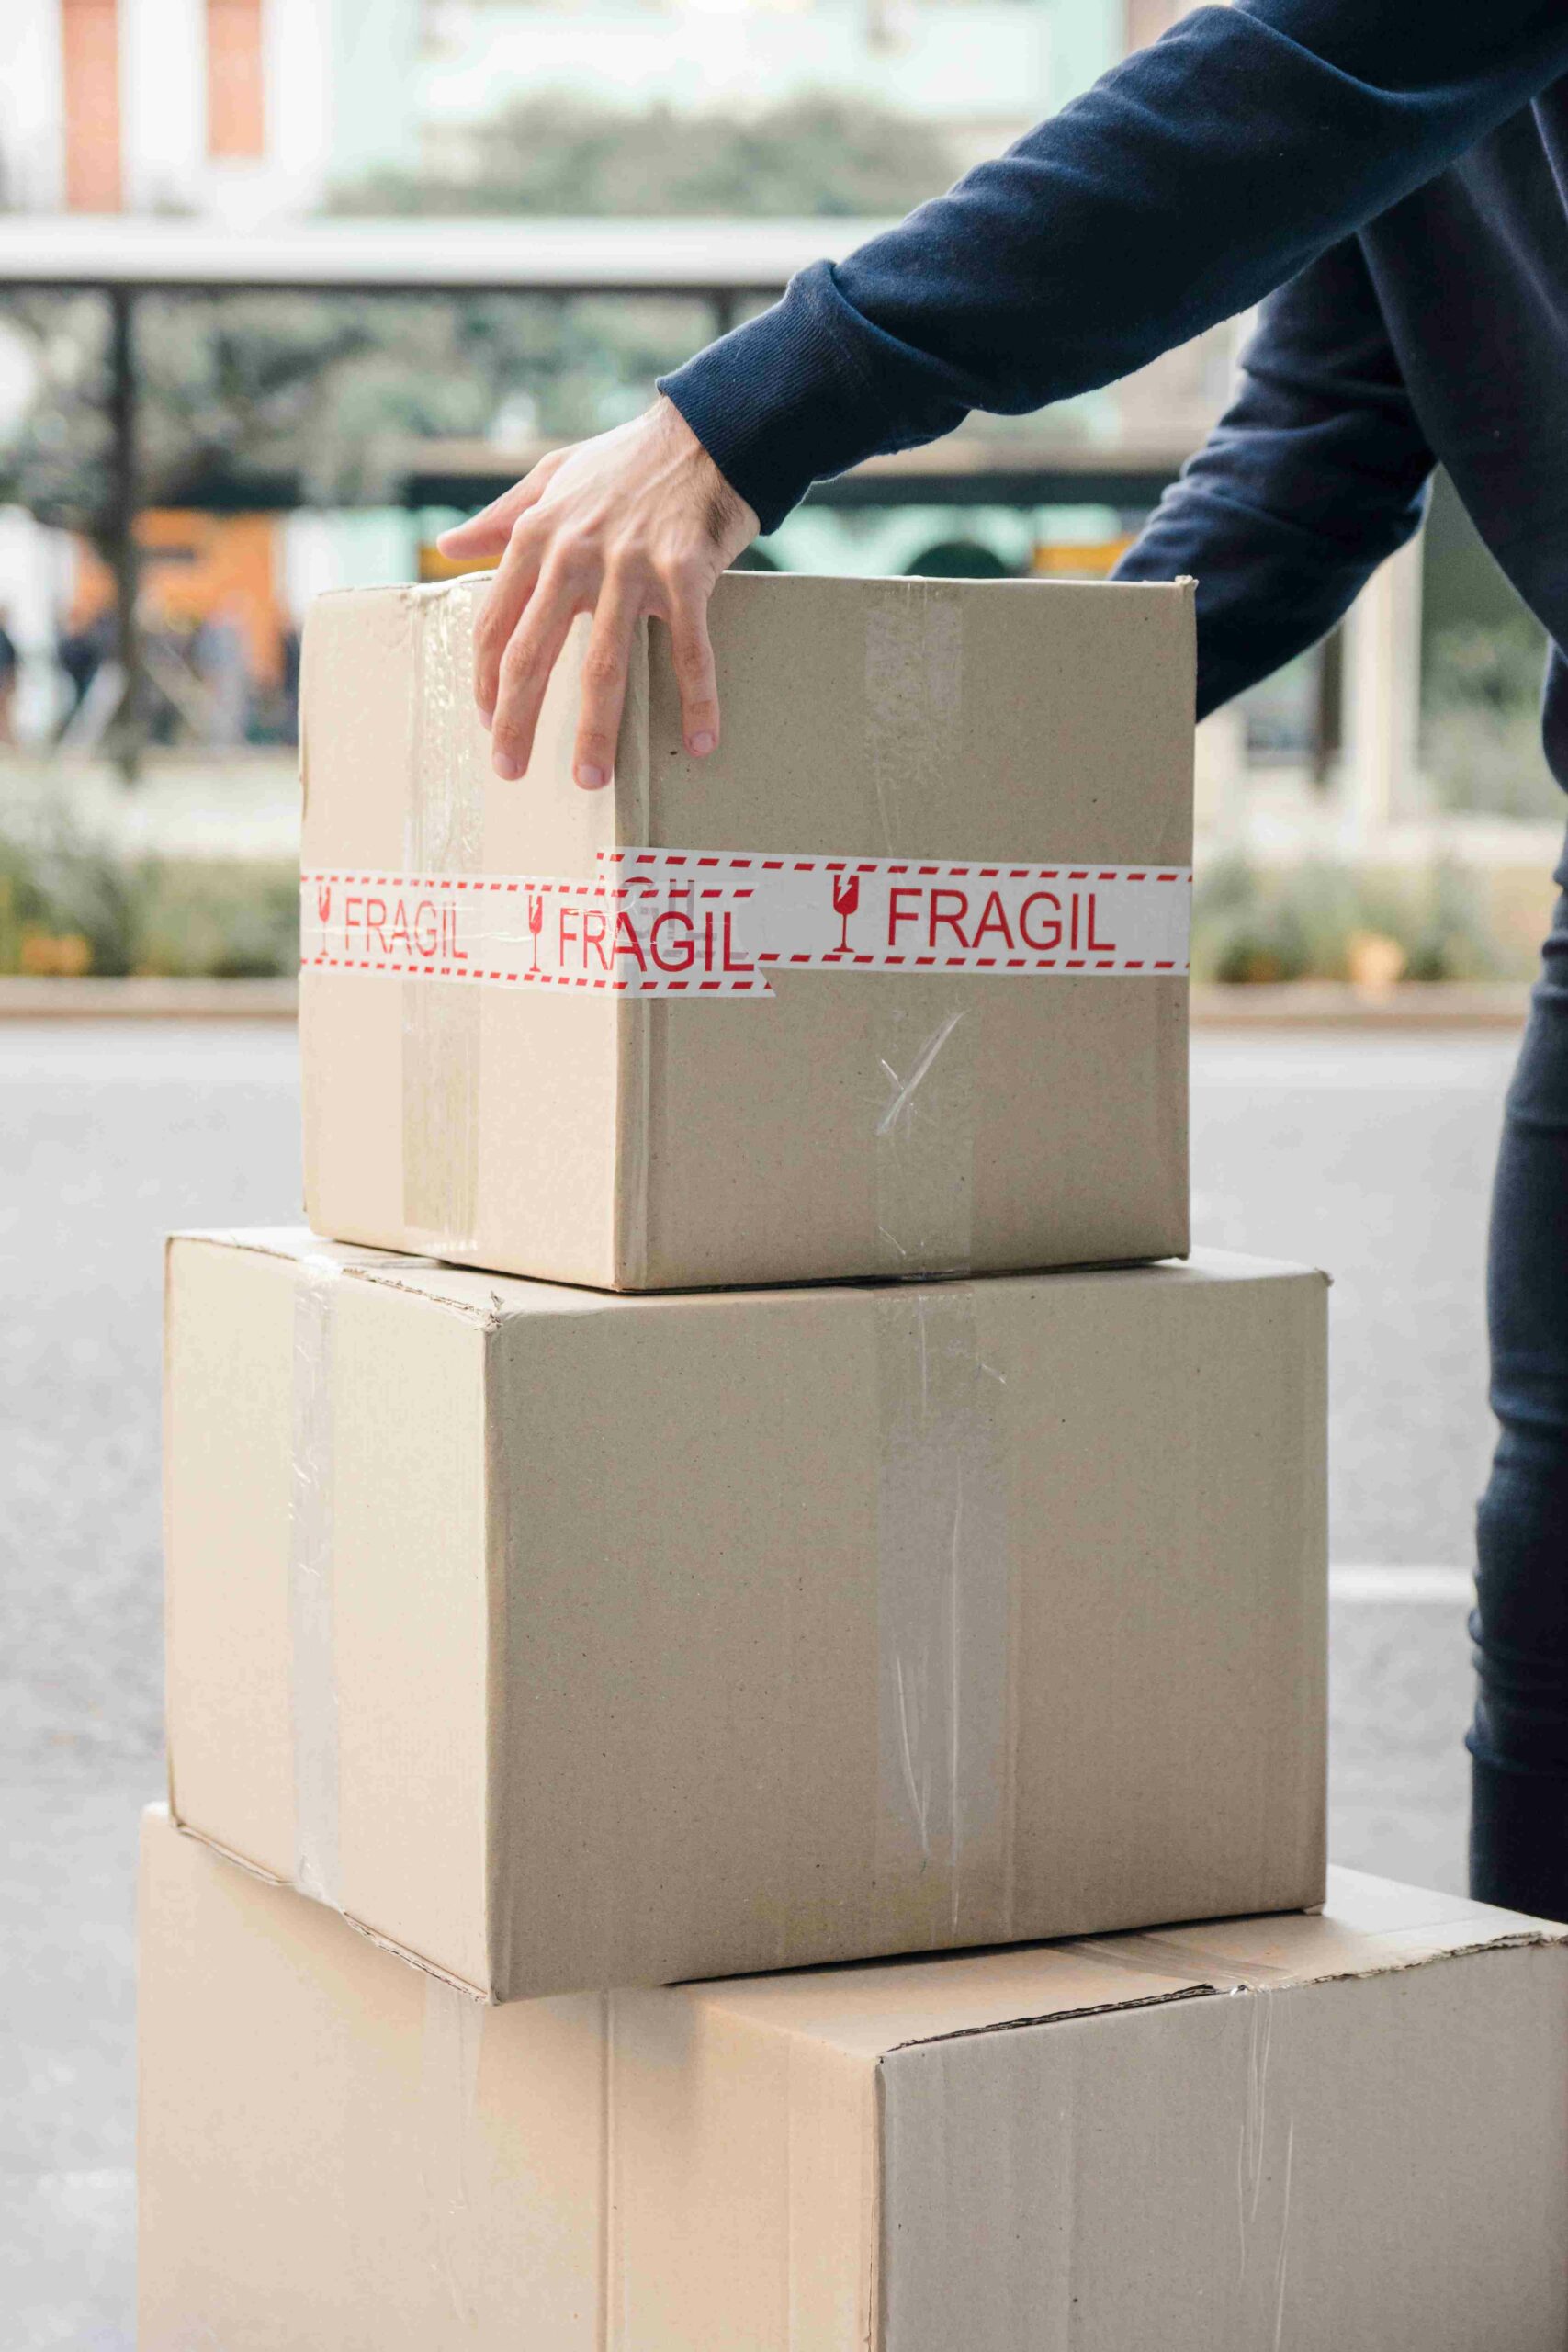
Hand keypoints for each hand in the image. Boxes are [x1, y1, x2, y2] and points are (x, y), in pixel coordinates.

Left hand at [435, 397, 758, 787]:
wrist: (709, 430)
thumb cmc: (628, 460)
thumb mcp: (552, 477)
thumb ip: (501, 518)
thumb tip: (447, 547)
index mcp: (537, 536)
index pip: (495, 623)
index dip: (487, 681)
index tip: (487, 723)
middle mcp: (575, 553)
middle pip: (533, 653)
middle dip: (518, 720)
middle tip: (509, 771)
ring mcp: (630, 565)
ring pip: (604, 662)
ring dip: (597, 729)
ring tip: (590, 778)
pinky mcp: (684, 572)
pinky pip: (687, 649)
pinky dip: (696, 698)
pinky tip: (698, 740)